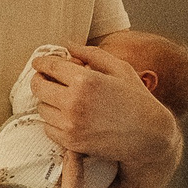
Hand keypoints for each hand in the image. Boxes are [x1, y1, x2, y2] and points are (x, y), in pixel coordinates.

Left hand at [30, 47, 175, 167]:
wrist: (149, 137)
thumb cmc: (137, 100)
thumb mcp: (120, 68)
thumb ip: (91, 54)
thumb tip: (68, 45)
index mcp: (85, 80)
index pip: (49, 66)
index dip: (41, 62)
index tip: (40, 62)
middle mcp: (74, 102)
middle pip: (38, 87)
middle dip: (40, 80)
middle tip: (47, 79)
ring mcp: (70, 125)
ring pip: (41, 108)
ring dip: (49, 101)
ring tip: (64, 100)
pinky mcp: (71, 142)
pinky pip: (48, 128)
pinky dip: (54, 121)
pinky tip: (69, 117)